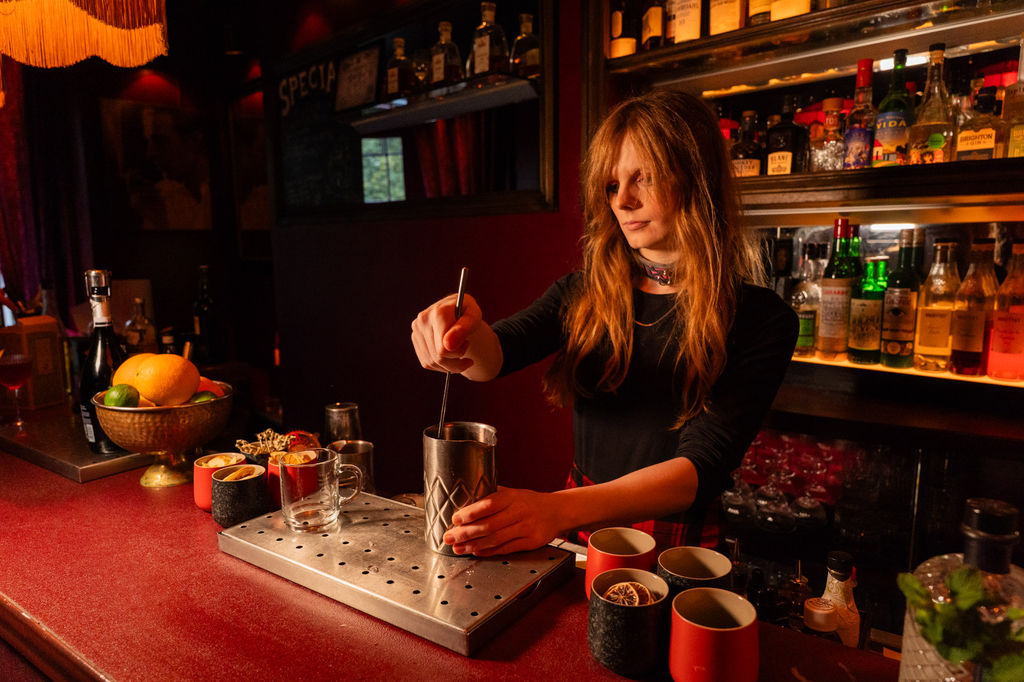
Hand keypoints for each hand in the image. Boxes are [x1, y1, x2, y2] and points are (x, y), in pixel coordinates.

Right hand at [411, 293, 481, 373]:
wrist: (457, 309)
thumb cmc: (468, 313)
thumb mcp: (474, 317)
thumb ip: (463, 329)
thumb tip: (448, 345)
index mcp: (437, 313)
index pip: (443, 349)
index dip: (459, 352)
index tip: (467, 344)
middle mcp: (422, 321)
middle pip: (438, 357)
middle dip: (456, 360)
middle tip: (465, 347)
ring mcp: (416, 330)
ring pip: (432, 362)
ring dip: (450, 365)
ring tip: (459, 352)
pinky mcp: (415, 339)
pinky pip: (427, 362)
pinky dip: (441, 365)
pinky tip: (450, 356)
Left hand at [442, 487, 563, 555]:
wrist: (557, 511)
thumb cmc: (531, 501)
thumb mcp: (514, 492)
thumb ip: (493, 496)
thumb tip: (466, 498)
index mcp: (513, 497)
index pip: (489, 504)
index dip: (471, 513)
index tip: (455, 519)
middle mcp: (520, 512)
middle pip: (489, 525)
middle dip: (466, 533)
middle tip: (450, 537)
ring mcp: (526, 528)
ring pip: (496, 539)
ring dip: (474, 545)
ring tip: (458, 548)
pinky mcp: (531, 542)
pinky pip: (506, 549)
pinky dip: (489, 552)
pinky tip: (477, 552)